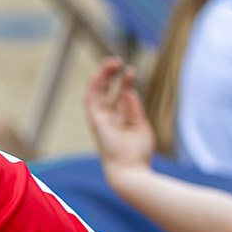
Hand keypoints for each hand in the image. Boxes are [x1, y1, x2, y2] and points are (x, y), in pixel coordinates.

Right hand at [84, 57, 157, 173]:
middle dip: (111, 76)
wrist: (130, 169)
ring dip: (102, 76)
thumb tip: (130, 92)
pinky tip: (102, 72)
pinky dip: (95, 84)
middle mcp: (108, 120)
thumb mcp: (141, 127)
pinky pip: (91, 98)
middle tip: (117, 61)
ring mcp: (100, 120)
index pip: (120, 98)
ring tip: (111, 61)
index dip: (125, 83)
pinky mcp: (95, 120)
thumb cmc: (138, 154)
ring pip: (97, 93)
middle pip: (106, 93)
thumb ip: (135, 109)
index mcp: (120, 123)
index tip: (131, 71)